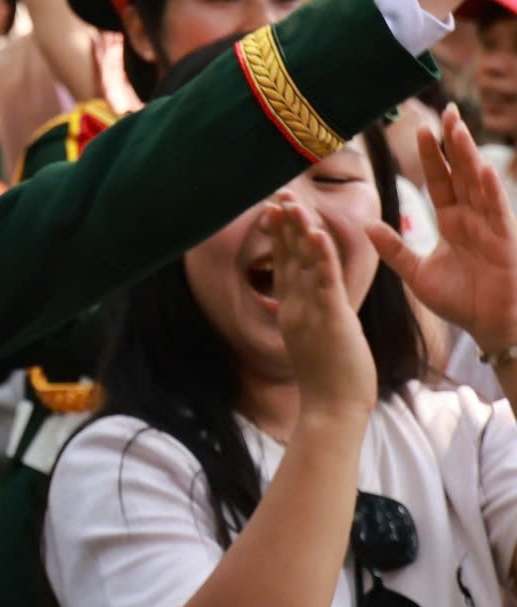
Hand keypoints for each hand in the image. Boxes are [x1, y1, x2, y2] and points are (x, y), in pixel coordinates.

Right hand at [263, 195, 376, 417]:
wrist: (330, 410)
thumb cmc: (329, 382)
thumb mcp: (316, 343)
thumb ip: (312, 319)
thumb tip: (312, 308)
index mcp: (293, 312)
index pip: (285, 266)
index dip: (281, 237)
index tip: (276, 211)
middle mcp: (296, 308)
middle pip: (288, 258)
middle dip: (284, 226)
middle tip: (279, 196)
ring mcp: (310, 312)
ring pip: (303, 265)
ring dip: (298, 232)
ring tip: (293, 204)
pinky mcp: (329, 319)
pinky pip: (324, 282)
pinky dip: (320, 257)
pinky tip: (317, 234)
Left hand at [370, 106, 516, 355]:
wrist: (489, 327)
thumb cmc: (460, 300)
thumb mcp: (416, 272)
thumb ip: (394, 248)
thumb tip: (365, 225)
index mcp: (452, 221)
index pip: (439, 180)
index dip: (432, 155)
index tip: (423, 127)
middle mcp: (472, 218)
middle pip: (461, 172)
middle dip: (453, 143)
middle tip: (446, 111)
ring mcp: (490, 227)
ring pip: (478, 184)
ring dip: (470, 157)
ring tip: (459, 130)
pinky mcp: (505, 242)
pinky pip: (498, 212)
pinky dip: (492, 192)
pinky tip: (485, 171)